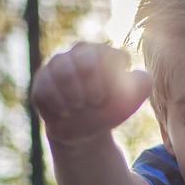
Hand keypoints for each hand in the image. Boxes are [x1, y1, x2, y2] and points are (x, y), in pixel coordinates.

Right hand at [31, 42, 151, 144]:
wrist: (86, 131)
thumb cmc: (109, 109)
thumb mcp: (132, 99)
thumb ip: (143, 83)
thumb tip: (137, 75)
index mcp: (101, 52)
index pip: (107, 57)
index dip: (108, 83)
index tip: (108, 97)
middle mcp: (78, 53)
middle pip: (84, 62)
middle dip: (92, 89)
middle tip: (95, 102)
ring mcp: (56, 66)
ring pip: (61, 72)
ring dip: (73, 96)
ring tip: (79, 107)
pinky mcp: (41, 83)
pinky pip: (44, 89)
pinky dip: (57, 105)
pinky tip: (65, 113)